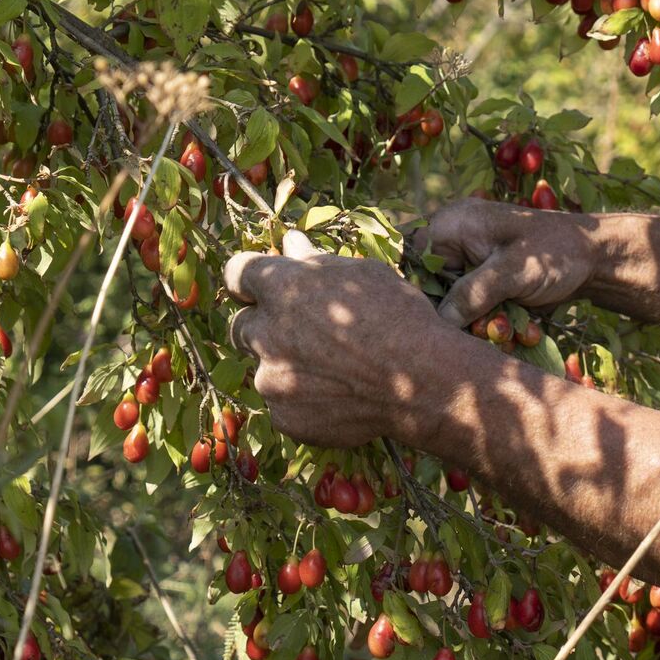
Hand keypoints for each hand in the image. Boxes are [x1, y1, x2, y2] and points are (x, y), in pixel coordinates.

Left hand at [223, 230, 456, 448]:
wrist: (423, 383)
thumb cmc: (400, 318)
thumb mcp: (364, 275)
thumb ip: (317, 262)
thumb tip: (291, 242)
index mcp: (283, 288)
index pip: (237, 273)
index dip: (250, 280)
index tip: (265, 287)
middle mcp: (266, 332)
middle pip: (240, 325)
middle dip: (264, 326)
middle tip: (303, 332)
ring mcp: (272, 379)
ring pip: (264, 368)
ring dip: (286, 366)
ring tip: (333, 370)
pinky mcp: (284, 417)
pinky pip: (283, 405)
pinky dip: (303, 400)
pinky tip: (339, 396)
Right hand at [419, 197, 600, 326]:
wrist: (594, 259)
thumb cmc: (556, 253)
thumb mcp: (514, 271)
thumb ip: (474, 293)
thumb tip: (439, 321)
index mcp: (452, 224)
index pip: (409, 257)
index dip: (414, 289)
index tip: (431, 319)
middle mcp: (453, 244)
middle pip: (427, 287)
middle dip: (452, 315)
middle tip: (479, 328)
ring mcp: (468, 266)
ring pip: (450, 306)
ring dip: (476, 324)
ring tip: (508, 329)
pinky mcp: (482, 286)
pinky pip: (470, 311)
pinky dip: (490, 324)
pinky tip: (517, 330)